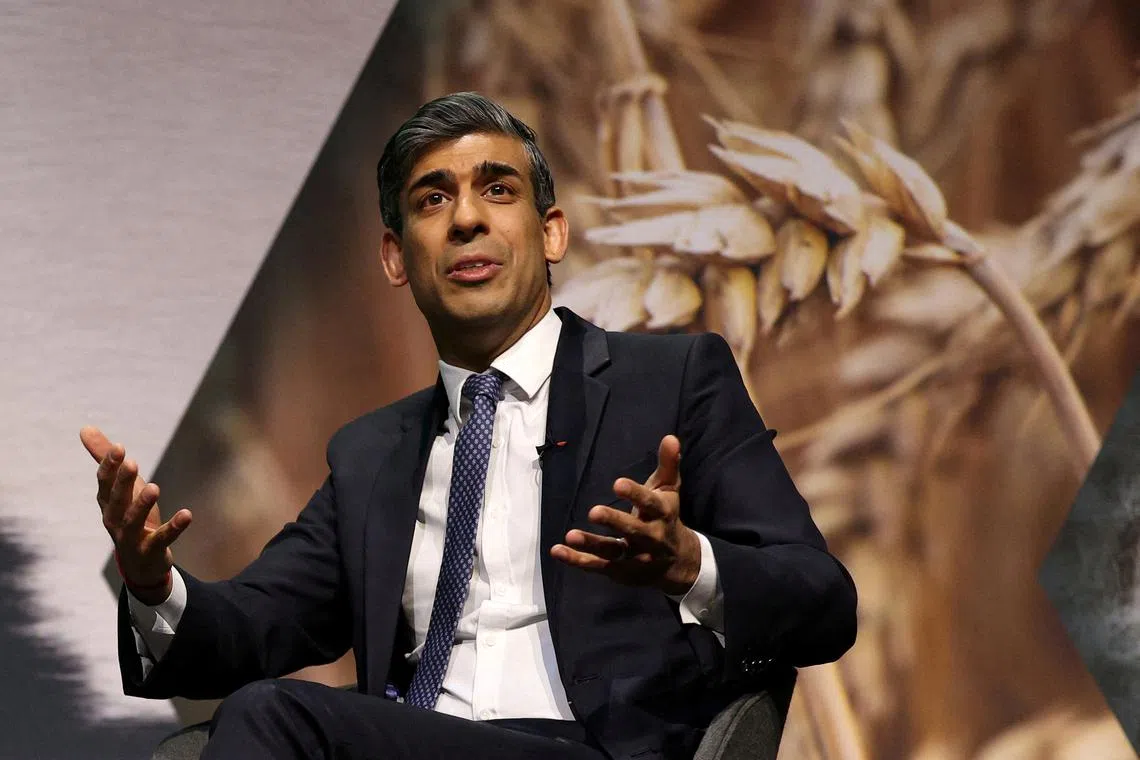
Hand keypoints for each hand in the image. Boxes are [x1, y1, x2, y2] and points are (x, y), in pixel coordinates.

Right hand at [80, 426, 191, 603]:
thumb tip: (85, 428)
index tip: (119, 448)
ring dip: (142, 505)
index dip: (109, 466)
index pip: (104, 482)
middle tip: (132, 463)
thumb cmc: (130, 516)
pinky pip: (161, 539)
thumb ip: (106, 459)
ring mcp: (131, 537)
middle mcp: (114, 520)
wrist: (140, 563)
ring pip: (132, 521)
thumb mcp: (123, 487)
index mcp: (108, 502)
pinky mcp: (150, 551)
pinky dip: (174, 528)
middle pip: (116, 500)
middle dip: (122, 482)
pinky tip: (187, 514)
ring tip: (155, 487)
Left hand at [551, 435, 701, 595]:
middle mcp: (650, 537)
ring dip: (591, 544)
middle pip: (632, 530)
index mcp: (661, 514)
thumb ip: (668, 464)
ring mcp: (634, 557)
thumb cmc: (666, 517)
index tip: (618, 484)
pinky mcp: (619, 571)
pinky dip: (577, 560)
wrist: (678, 563)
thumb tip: (670, 437)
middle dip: (614, 522)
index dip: (634, 494)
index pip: (649, 503)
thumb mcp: (669, 490)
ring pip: (612, 551)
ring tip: (571, 535)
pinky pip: (597, 565)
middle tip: (594, 512)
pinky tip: (558, 550)